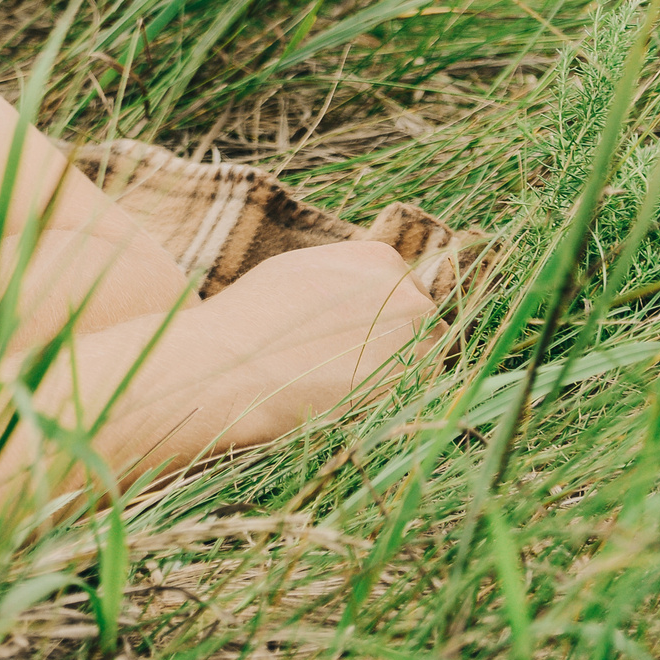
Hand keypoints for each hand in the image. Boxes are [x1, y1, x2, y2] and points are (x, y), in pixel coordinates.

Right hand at [108, 240, 435, 467]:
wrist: (234, 366)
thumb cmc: (254, 316)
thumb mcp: (300, 270)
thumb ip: (344, 275)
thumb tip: (361, 289)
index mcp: (380, 260)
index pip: (404, 286)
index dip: (381, 313)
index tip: (357, 333)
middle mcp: (407, 295)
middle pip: (421, 321)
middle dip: (396, 341)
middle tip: (351, 362)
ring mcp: (414, 344)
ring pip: (425, 359)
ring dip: (398, 371)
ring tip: (346, 382)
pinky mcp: (407, 389)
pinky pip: (414, 394)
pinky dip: (391, 400)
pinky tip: (349, 399)